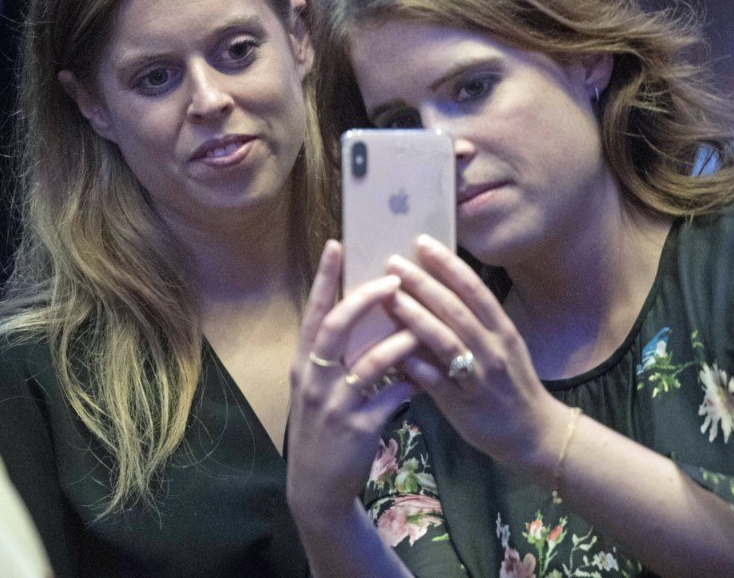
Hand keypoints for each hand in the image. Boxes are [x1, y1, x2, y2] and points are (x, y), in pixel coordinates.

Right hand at [286, 240, 419, 523]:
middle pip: (336, 327)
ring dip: (400, 340)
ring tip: (423, 325)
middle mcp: (314, 379)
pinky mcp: (358, 428)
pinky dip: (412, 382)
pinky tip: (430, 375)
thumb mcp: (317, 390)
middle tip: (394, 278)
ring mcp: (335, 405)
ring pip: (370, 362)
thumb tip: (362, 315)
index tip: (335, 245)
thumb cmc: (321, 431)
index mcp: (304, 364)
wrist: (316, 488)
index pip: (313, 313)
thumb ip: (334, 357)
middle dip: (365, 299)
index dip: (323, 278)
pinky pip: (391, 397)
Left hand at [386, 236, 567, 472]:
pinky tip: (394, 353)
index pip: (474, 288)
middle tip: (394, 262)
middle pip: (456, 308)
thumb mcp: (502, 347)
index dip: (448, 264)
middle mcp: (493, 348)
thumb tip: (436, 292)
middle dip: (424, 283)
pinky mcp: (465, 404)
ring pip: (445, 340)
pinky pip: (437, 381)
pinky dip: (416, 365)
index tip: (423, 242)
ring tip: (390, 297)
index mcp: (502, 329)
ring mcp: (479, 376)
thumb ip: (474, 323)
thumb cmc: (511, 385)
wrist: (534, 434)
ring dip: (415, 317)